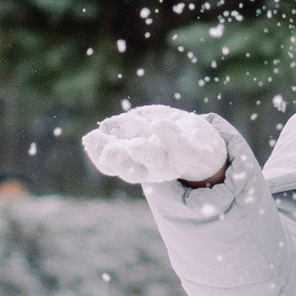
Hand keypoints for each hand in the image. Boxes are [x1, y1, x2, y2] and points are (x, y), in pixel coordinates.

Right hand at [83, 104, 229, 188]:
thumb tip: (105, 127)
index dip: (99, 154)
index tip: (91, 138)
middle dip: (121, 162)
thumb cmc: (165, 134)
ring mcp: (171, 163)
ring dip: (146, 153)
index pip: (111, 164)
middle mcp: (150, 167)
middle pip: (132, 171)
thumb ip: (124, 127)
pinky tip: (159, 124)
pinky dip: (171, 136)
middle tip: (110, 151)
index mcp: (133, 161)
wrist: (203, 144)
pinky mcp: (191, 153)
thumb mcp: (141, 127)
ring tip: (137, 143)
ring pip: (157, 163)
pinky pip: (182, 147)